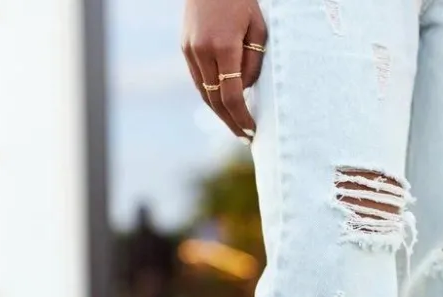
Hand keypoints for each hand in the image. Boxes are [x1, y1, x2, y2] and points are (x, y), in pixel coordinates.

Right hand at [182, 0, 266, 138]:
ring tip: (235, 125)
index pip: (232, 96)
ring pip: (205, 93)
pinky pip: (199, 80)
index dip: (241, 118)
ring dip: (220, 112)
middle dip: (231, 122)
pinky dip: (211, 95)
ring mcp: (190, 50)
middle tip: (245, 137)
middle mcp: (202, 52)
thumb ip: (253, 63)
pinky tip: (223, 105)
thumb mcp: (257, 28)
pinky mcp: (184, 48)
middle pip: (216, 101)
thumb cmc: (241, 0)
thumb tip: (246, 90)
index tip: (252, 131)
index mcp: (223, 47)